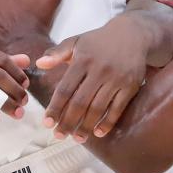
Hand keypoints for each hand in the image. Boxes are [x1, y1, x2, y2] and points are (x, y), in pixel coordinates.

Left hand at [35, 15, 152, 141]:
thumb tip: (39, 64)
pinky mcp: (131, 85)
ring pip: (98, 108)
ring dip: (86, 126)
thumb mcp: (77, 41)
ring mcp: (116, 79)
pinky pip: (118, 108)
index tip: (46, 124)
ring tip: (77, 138)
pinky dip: (108, 123)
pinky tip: (98, 132)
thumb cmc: (99, 41)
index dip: (54, 108)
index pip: (65, 89)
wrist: (133, 34)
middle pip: (80, 103)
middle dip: (68, 122)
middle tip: (59, 136)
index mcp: (83, 60)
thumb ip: (57, 53)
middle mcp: (100, 70)